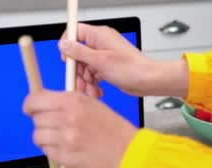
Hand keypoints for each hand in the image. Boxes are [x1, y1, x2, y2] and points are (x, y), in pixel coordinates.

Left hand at [23, 90, 137, 167]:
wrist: (127, 152)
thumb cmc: (113, 129)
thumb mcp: (92, 104)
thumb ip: (67, 102)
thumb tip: (44, 103)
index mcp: (72, 101)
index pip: (35, 100)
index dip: (30, 105)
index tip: (30, 109)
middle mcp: (66, 118)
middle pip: (36, 119)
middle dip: (41, 123)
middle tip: (53, 127)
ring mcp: (64, 139)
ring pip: (38, 136)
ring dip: (45, 138)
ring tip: (60, 140)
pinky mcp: (65, 157)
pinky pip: (47, 151)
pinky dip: (53, 151)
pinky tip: (68, 149)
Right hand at [60, 23, 188, 97]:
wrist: (148, 80)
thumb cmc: (131, 69)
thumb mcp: (100, 61)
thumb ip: (79, 52)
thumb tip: (63, 45)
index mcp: (99, 35)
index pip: (75, 32)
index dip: (68, 46)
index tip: (68, 61)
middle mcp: (101, 44)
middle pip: (78, 54)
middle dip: (77, 71)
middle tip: (79, 84)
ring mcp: (104, 56)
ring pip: (85, 67)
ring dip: (85, 81)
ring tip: (91, 92)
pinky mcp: (107, 67)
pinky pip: (93, 74)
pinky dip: (93, 84)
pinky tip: (97, 92)